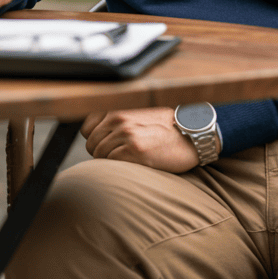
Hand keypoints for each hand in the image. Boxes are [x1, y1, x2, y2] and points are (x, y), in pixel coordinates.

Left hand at [80, 106, 198, 172]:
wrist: (191, 134)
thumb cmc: (166, 128)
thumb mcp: (137, 116)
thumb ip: (116, 122)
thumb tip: (96, 136)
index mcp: (116, 110)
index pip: (86, 129)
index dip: (95, 141)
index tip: (106, 147)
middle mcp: (117, 119)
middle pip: (91, 145)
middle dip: (101, 154)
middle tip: (119, 158)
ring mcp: (125, 134)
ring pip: (100, 156)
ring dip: (111, 163)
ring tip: (129, 161)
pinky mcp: (134, 150)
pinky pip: (112, 163)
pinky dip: (119, 168)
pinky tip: (134, 165)